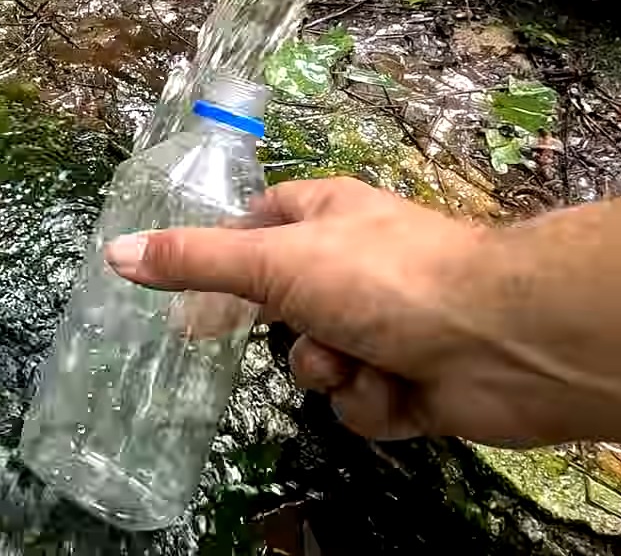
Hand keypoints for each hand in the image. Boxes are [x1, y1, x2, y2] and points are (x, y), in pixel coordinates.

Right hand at [104, 177, 566, 446]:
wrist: (506, 341)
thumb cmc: (389, 279)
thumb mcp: (274, 261)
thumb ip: (195, 262)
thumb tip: (114, 254)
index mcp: (327, 215)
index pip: (257, 225)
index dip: (225, 258)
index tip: (193, 295)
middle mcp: (358, 266)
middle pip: (283, 308)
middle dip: (288, 334)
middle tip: (300, 330)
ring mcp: (388, 326)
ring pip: (320, 363)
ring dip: (332, 372)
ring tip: (363, 363)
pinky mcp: (414, 383)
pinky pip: (362, 404)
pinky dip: (374, 403)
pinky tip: (401, 390)